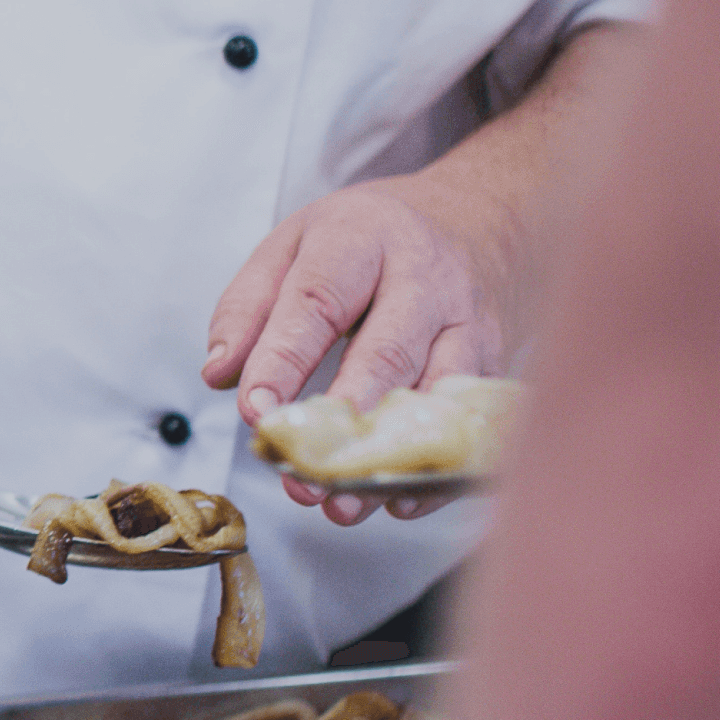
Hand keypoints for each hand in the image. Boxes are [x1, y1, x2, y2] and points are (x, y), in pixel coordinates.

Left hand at [204, 173, 508, 524]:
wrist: (487, 215)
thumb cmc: (373, 239)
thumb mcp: (296, 244)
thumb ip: (248, 306)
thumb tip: (218, 373)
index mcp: (361, 239)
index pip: (317, 302)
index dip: (284, 361)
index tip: (254, 411)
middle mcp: (426, 279)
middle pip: (386, 352)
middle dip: (341, 418)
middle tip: (298, 470)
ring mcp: (472, 322)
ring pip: (436, 394)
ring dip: (387, 457)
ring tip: (342, 503)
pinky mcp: (501, 360)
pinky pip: (474, 421)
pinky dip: (439, 468)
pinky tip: (402, 501)